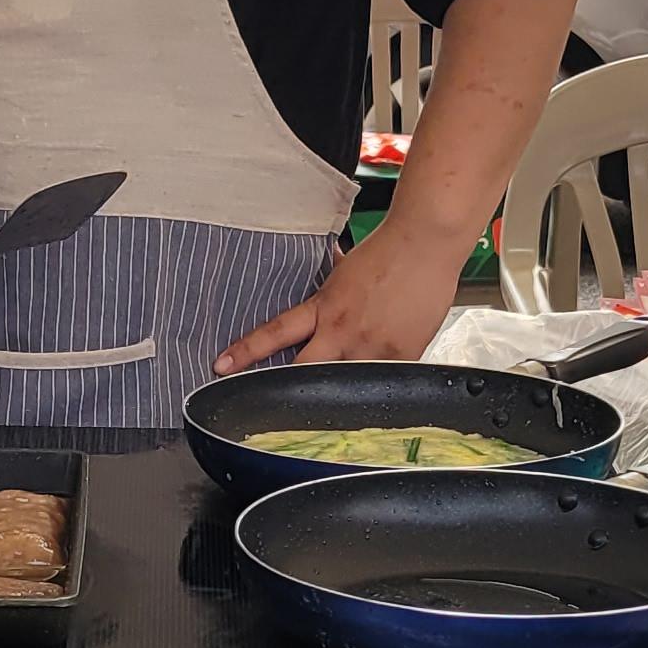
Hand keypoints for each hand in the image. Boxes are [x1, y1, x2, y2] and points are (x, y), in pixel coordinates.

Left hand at [214, 224, 459, 374]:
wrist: (426, 241)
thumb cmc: (390, 249)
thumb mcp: (346, 270)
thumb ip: (330, 289)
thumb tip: (320, 283)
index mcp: (324, 308)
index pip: (275, 333)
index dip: (245, 352)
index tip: (222, 366)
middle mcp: (343, 332)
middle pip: (303, 372)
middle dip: (291, 389)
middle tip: (278, 406)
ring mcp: (372, 348)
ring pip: (344, 386)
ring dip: (342, 390)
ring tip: (350, 393)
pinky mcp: (402, 356)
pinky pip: (385, 383)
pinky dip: (383, 384)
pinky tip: (388, 379)